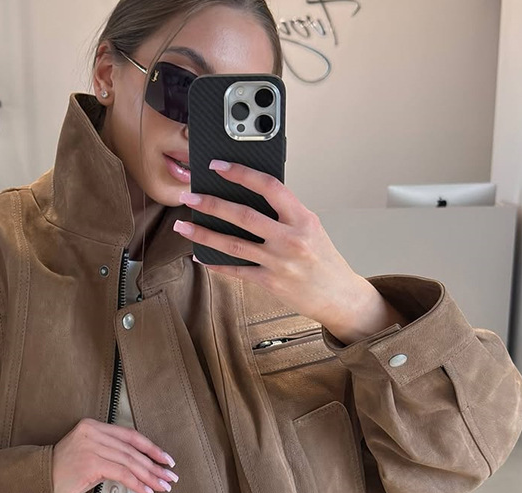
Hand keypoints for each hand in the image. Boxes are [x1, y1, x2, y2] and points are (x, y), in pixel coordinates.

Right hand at [51, 418, 178, 492]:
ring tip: (162, 486)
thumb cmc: (61, 474)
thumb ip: (110, 454)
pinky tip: (146, 491)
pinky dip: (136, 483)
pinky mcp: (90, 463)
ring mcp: (90, 446)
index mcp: (92, 425)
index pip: (130, 435)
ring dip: (150, 476)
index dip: (151, 448)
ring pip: (130, 462)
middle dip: (155, 465)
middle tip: (169, 476)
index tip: (165, 459)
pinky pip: (121, 474)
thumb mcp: (88, 456)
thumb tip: (139, 466)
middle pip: (132, 449)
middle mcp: (92, 432)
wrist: (38, 484)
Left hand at [173, 160, 408, 341]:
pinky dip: (216, 263)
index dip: (241, 173)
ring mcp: (279, 262)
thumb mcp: (311, 228)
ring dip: (203, 234)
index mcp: (303, 218)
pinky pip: (236, 270)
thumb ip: (285, 214)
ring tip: (183, 226)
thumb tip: (249, 198)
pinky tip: (200, 256)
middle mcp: (290, 238)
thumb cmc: (324, 260)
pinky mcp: (270, 282)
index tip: (218, 166)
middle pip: (243, 216)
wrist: (339, 297)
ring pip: (232, 244)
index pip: (269, 187)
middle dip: (211, 204)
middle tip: (188, 197)